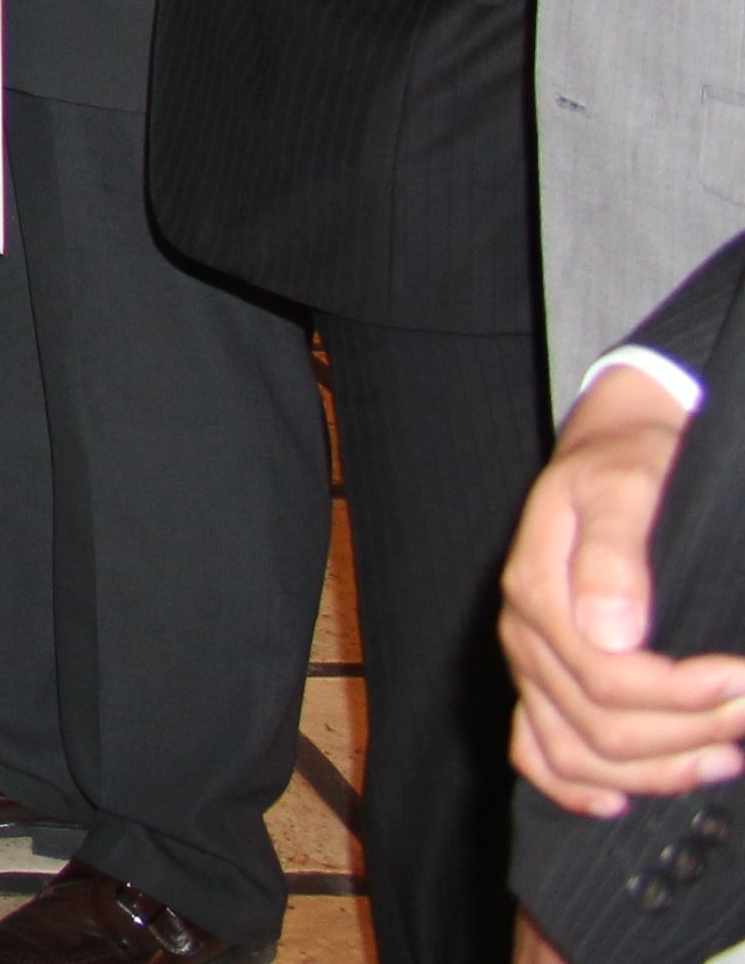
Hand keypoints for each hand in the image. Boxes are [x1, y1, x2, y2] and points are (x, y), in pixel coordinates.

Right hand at [512, 362, 744, 813]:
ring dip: (655, 772)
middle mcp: (525, 637)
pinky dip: (572, 787)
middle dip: (688, 735)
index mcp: (538, 592)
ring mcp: (531, 664)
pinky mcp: (542, 679)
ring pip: (575, 754)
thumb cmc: (626, 464)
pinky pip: (536, 751)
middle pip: (599, 728)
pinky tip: (619, 800)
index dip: (681, 695)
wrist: (611, 448)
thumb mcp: (626, 487)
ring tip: (726, 755)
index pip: (606, 679)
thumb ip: (615, 554)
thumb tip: (612, 632)